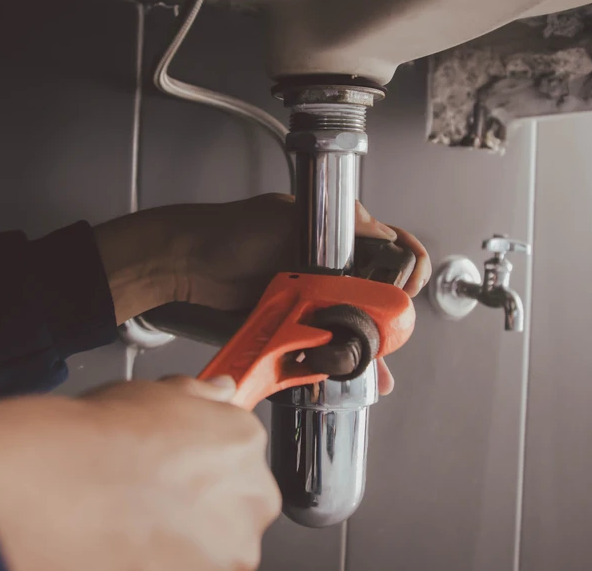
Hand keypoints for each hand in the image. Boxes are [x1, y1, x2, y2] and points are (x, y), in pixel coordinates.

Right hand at [0, 376, 279, 570]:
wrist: (48, 498)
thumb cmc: (89, 442)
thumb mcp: (148, 392)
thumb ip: (197, 396)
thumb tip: (215, 392)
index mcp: (243, 441)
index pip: (240, 447)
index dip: (205, 453)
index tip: (182, 461)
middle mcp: (250, 498)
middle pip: (236, 500)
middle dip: (203, 500)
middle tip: (152, 494)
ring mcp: (227, 552)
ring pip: (215, 545)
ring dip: (186, 538)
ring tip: (134, 523)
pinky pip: (191, 567)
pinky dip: (167, 560)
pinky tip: (129, 544)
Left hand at [95, 193, 431, 394]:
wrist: (184, 266)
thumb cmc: (229, 231)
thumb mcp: (286, 217)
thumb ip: (338, 225)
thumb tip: (384, 235)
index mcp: (334, 236)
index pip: (388, 249)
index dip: (405, 267)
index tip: (406, 285)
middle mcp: (329, 269)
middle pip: (378, 296)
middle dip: (393, 318)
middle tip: (393, 332)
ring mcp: (312, 300)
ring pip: (354, 327)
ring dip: (372, 348)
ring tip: (378, 367)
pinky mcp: (294, 327)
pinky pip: (325, 346)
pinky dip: (339, 360)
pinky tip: (354, 375)